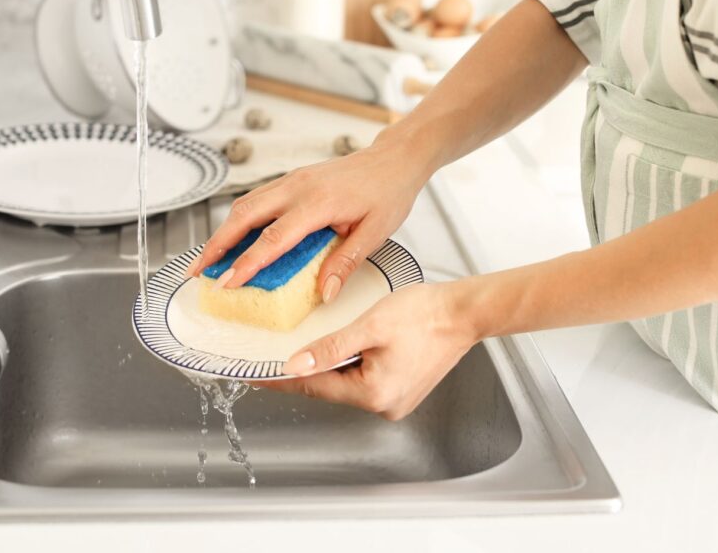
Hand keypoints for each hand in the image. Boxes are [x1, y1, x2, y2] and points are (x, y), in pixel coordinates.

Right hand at [186, 138, 430, 301]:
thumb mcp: (375, 233)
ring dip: (222, 232)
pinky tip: (232, 238)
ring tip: (207, 260)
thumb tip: (324, 293)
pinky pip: (256, 200)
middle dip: (216, 245)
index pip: (273, 238)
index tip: (226, 283)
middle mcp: (297, 187)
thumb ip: (346, 262)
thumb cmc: (387, 193)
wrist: (393, 160)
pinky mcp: (291, 180)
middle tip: (197, 272)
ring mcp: (291, 180)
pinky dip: (238, 220)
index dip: (247, 263)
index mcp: (318, 202)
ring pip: (245, 205)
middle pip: (243, 216)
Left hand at [259, 282, 477, 419]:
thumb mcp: (369, 326)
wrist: (464, 313)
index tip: (253, 374)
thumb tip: (294, 366)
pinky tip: (345, 348)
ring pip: (347, 383)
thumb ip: (329, 348)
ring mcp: (395, 400)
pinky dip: (350, 365)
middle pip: (329, 387)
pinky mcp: (403, 390)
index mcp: (374, 393)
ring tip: (309, 346)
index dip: (280, 378)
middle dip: (305, 369)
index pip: (313, 386)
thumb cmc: (425, 314)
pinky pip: (364, 379)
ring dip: (329, 365)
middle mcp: (384, 405)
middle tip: (274, 353)